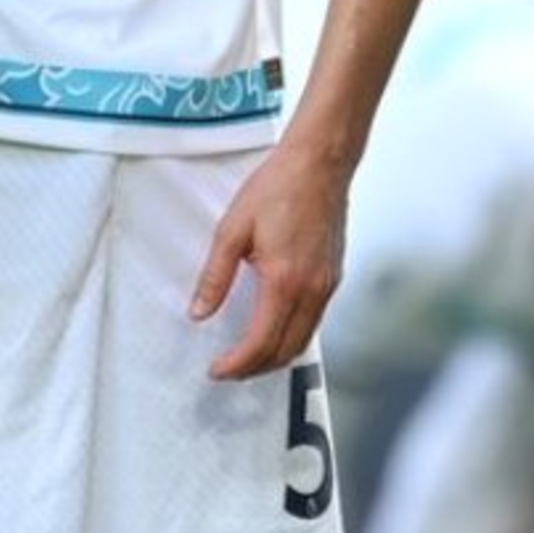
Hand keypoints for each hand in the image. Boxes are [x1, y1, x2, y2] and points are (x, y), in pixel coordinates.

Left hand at [189, 139, 347, 380]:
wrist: (320, 162)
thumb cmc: (280, 186)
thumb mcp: (233, 229)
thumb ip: (215, 276)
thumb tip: (200, 311)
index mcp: (284, 281)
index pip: (260, 343)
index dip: (237, 365)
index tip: (217, 370)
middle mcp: (312, 290)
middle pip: (286, 352)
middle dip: (255, 369)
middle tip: (229, 369)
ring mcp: (327, 285)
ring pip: (304, 340)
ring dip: (275, 356)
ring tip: (248, 355)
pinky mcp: (334, 276)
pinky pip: (315, 321)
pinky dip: (293, 335)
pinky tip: (274, 325)